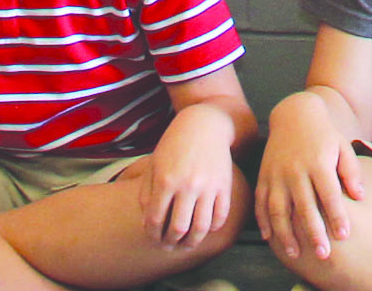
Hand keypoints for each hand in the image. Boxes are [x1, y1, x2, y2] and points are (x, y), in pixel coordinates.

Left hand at [126, 108, 239, 250]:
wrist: (206, 125)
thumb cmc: (175, 144)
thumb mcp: (154, 163)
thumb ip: (147, 193)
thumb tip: (147, 222)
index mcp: (166, 179)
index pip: (156, 220)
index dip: (153, 235)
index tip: (154, 239)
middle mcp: (187, 185)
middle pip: (178, 229)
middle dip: (171, 242)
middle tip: (169, 245)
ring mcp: (208, 186)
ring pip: (201, 228)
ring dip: (192, 242)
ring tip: (187, 244)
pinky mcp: (224, 186)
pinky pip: (220, 217)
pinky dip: (212, 228)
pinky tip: (205, 228)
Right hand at [256, 94, 365, 264]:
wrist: (294, 113)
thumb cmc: (324, 134)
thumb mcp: (343, 146)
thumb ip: (351, 171)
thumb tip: (360, 197)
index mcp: (318, 162)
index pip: (329, 194)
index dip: (336, 215)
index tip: (344, 235)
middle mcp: (296, 169)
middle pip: (305, 206)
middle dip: (314, 232)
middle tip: (323, 254)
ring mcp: (277, 173)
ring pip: (279, 209)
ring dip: (286, 234)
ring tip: (295, 254)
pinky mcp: (264, 175)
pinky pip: (261, 201)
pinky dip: (263, 221)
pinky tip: (270, 237)